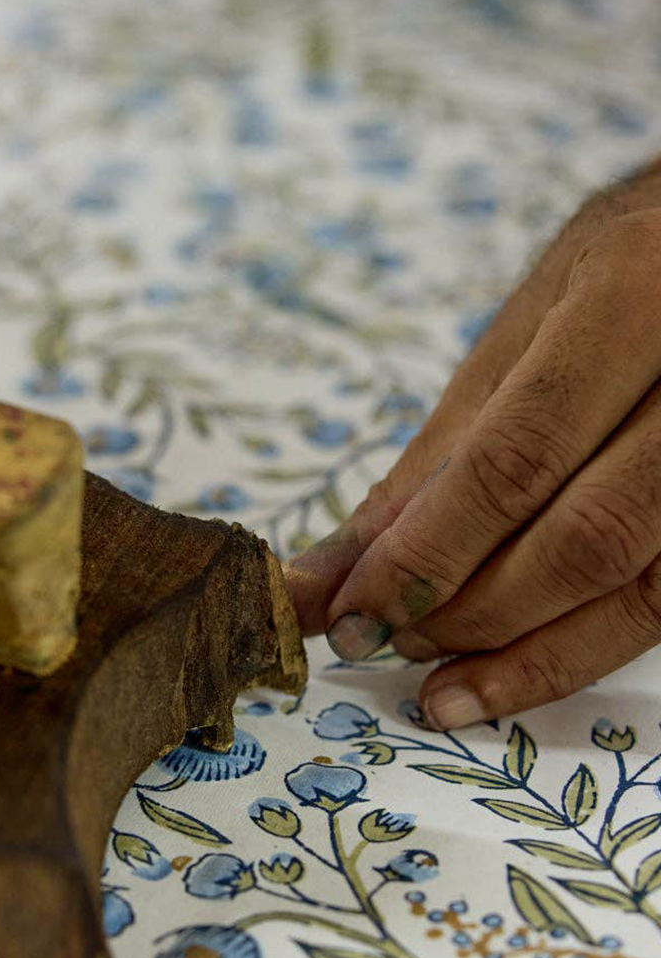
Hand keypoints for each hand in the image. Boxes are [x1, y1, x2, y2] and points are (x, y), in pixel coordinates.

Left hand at [285, 158, 660, 730]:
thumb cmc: (622, 278)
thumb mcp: (522, 337)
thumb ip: (431, 463)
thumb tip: (327, 580)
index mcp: (632, 298)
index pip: (516, 460)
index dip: (426, 555)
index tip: (351, 615)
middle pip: (584, 539)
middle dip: (467, 610)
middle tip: (384, 639)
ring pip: (640, 591)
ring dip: (525, 652)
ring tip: (439, 680)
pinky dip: (580, 650)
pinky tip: (510, 672)